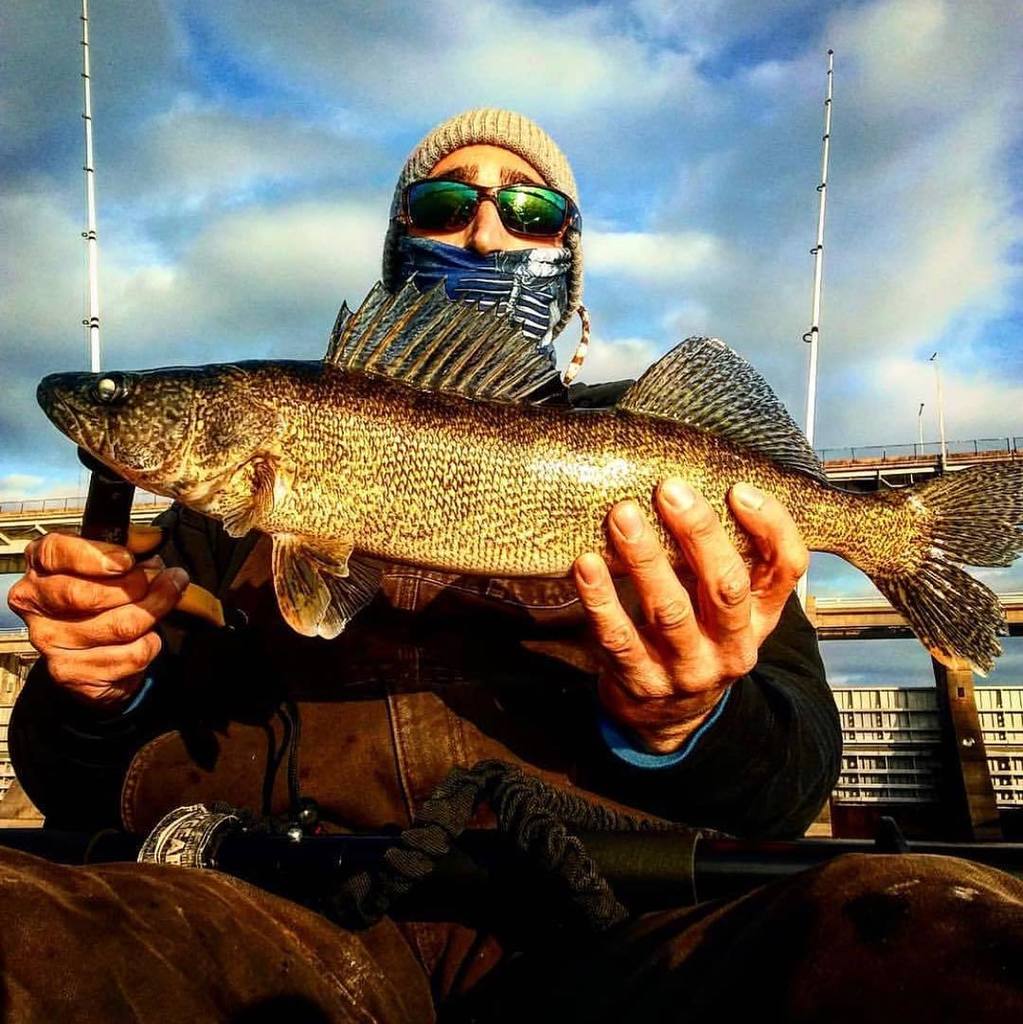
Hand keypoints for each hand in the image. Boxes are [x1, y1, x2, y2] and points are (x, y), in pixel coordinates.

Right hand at [7, 529, 188, 707]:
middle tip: (165, 579)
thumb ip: (131, 546)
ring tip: (167, 599)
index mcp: (41, 567)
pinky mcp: (72, 673)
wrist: (97, 651)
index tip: (127, 559)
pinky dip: (151, 643)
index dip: (94, 555)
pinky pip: (131, 655)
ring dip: (156, 610)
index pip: (55, 553)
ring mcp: (50, 642)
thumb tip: (152, 539)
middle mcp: (35, 604)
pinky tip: (148, 636)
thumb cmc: (106, 596)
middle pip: (89, 595)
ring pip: (120, 626)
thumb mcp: (114, 562)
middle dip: (138, 586)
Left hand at [573, 479, 807, 753]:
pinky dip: (600, 599)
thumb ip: (729, 555)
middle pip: (727, 587)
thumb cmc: (699, 635)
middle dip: (699, 533)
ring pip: (670, 612)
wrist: (670, 717)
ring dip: (646, 560)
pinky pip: (619, 638)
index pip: (787, 569)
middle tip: (668, 490)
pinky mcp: (641, 682)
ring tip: (622, 515)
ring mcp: (687, 669)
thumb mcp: (729, 605)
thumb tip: (699, 482)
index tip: (738, 489)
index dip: (771, 527)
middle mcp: (732, 645)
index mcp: (761, 616)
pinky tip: (586, 564)